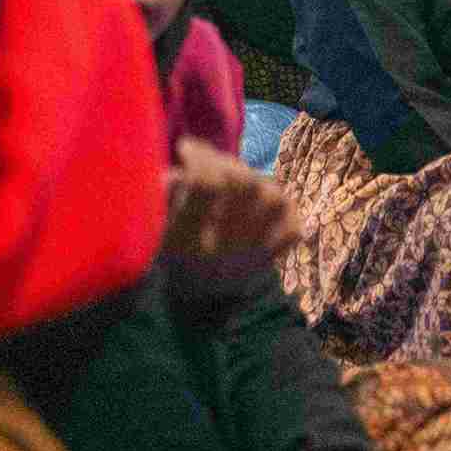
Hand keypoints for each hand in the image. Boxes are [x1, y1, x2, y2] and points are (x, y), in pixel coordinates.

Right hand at [163, 137, 302, 286]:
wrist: (200, 303)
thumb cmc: (174, 252)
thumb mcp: (157, 228)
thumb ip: (165, 196)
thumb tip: (178, 170)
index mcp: (188, 240)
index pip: (206, 184)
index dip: (199, 156)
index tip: (185, 147)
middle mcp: (226, 246)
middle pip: (244, 184)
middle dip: (226, 161)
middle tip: (210, 159)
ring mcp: (255, 252)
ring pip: (274, 198)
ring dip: (256, 180)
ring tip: (236, 179)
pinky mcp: (275, 257)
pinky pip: (293, 225)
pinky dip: (284, 209)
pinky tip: (260, 204)